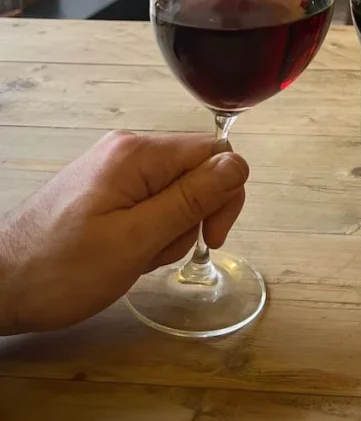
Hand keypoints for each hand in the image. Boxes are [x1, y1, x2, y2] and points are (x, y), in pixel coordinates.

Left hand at [0, 130, 248, 334]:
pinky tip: (125, 252)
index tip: (208, 238)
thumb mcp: (134, 240)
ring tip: (134, 256)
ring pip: (176, 192)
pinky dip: (149, 231)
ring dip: (168, 230)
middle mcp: (129, 150)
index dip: (224, 196)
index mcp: (138, 154)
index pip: (215, 154)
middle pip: (197, 172)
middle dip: (192, 217)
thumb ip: (190, 200)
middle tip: (159, 252)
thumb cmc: (60, 270)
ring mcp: (116, 168)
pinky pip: (151, 202)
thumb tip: (239, 166)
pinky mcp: (106, 188)